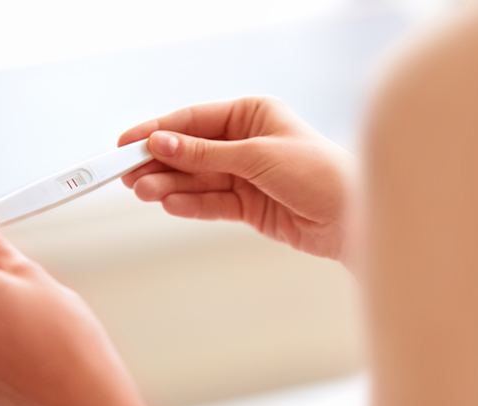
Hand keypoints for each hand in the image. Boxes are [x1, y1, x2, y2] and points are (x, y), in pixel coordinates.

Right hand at [119, 96, 357, 261]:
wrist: (352, 219)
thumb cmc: (319, 173)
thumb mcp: (258, 156)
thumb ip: (206, 154)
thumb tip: (162, 143)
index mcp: (252, 114)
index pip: (194, 120)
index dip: (158, 131)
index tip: (125, 142)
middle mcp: (246, 142)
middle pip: (191, 151)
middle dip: (160, 163)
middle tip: (127, 175)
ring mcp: (246, 175)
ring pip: (198, 179)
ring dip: (170, 185)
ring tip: (143, 191)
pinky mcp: (249, 206)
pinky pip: (211, 203)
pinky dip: (190, 204)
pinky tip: (168, 204)